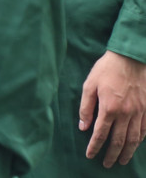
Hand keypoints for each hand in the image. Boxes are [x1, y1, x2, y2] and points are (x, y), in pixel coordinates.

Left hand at [80, 50, 145, 166]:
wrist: (131, 58)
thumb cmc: (107, 69)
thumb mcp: (89, 84)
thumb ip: (86, 107)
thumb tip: (82, 127)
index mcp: (109, 108)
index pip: (100, 133)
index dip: (95, 146)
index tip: (90, 155)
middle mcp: (126, 114)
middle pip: (119, 140)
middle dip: (112, 154)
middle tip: (107, 164)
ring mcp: (140, 112)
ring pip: (134, 138)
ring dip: (128, 152)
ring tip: (122, 160)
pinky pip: (145, 129)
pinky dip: (140, 140)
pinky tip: (135, 144)